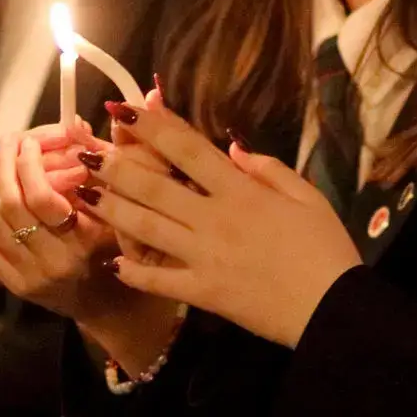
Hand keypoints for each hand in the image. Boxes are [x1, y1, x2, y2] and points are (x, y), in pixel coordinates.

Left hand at [0, 122, 128, 319]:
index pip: (40, 198)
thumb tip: (74, 126)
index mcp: (83, 242)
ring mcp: (28, 277)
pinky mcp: (12, 285)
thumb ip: (103, 168)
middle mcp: (53, 263)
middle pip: (9, 205)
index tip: (29, 140)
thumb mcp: (120, 209)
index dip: (29, 163)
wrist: (106, 301)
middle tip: (5, 141)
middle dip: (2, 165)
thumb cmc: (117, 245)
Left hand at [86, 100, 361, 348]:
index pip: (189, 149)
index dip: (154, 125)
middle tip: (84, 152)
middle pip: (155, 187)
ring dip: (112, 210)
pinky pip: (160, 280)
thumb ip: (270, 169)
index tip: (124, 109)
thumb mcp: (308, 197)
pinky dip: (135, 272)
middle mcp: (216, 219)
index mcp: (242, 191)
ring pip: (147, 229)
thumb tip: (234, 147)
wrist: (332, 308)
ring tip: (84, 194)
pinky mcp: (204, 292)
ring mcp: (205, 257)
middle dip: (116, 167)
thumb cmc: (326, 249)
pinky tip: (113, 263)